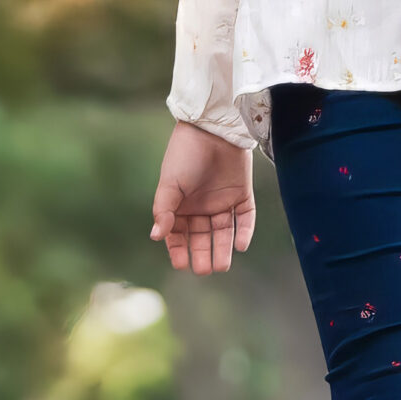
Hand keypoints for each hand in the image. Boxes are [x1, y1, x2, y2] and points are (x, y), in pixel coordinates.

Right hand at [151, 121, 255, 273]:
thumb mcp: (169, 184)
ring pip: (223, 233)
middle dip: (202, 254)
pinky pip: (245, 218)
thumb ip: (163, 211)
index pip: (178, 236)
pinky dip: (244, 232)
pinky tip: (240, 246)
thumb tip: (155, 236)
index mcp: (180, 206)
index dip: (179, 251)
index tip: (181, 265)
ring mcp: (222, 202)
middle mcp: (201, 208)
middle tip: (204, 270)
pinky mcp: (242, 195)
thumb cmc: (184, 155)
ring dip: (222, 249)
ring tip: (221, 266)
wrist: (211, 129)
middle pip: (202, 238)